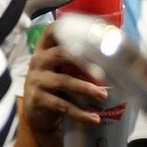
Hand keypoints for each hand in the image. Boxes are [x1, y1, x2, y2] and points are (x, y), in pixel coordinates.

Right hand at [21, 27, 109, 143]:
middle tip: (104, 71)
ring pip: (64, 81)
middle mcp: (38, 61)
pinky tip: (94, 118)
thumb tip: (109, 52)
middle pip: (61, 54)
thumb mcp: (58, 69)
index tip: (87, 30)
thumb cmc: (54, 86)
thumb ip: (73, 60)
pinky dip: (80, 113)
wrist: (36, 113)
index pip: (50, 32)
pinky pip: (62, 105)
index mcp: (43, 50)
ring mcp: (36, 80)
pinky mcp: (37, 99)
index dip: (65, 27)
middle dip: (84, 61)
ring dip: (86, 88)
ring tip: (103, 95)